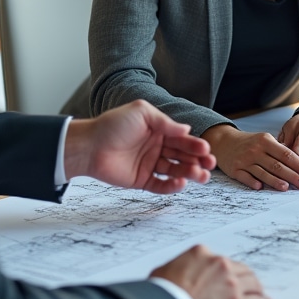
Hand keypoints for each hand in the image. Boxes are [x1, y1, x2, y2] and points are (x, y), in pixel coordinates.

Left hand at [64, 99, 214, 192]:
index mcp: (158, 131)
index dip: (195, 145)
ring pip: (175, 170)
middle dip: (197, 161)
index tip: (206, 150)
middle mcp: (156, 148)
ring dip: (189, 173)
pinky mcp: (141, 180)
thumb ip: (165, 122)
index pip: (182, 139)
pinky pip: (161, 185)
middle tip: (209, 165)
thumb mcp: (141, 113)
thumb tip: (186, 129)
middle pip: (182, 156)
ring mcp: (149, 165)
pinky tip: (181, 183)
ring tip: (201, 176)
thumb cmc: (112, 125)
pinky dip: (172, 186)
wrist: (89, 145)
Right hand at [151, 244, 270, 298]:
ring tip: (259, 294)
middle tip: (249, 285)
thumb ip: (179, 265)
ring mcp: (230, 283)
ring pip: (253, 283)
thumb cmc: (162, 292)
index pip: (222, 260)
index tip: (228, 276)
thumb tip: (178, 271)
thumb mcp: (165, 269)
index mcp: (203, 253)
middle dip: (245, 278)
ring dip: (257, 289)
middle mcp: (221, 264)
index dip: (226, 270)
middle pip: (241, 270)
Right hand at [203, 124, 298, 191]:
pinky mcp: (234, 169)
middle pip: (277, 165)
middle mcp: (256, 150)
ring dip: (276, 181)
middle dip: (293, 176)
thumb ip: (279, 150)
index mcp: (266, 141)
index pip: (287, 154)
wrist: (224, 142)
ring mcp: (244, 160)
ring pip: (263, 172)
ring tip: (287, 188)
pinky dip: (253, 182)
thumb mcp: (264, 140)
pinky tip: (260, 187)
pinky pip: (245, 177)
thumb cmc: (250, 143)